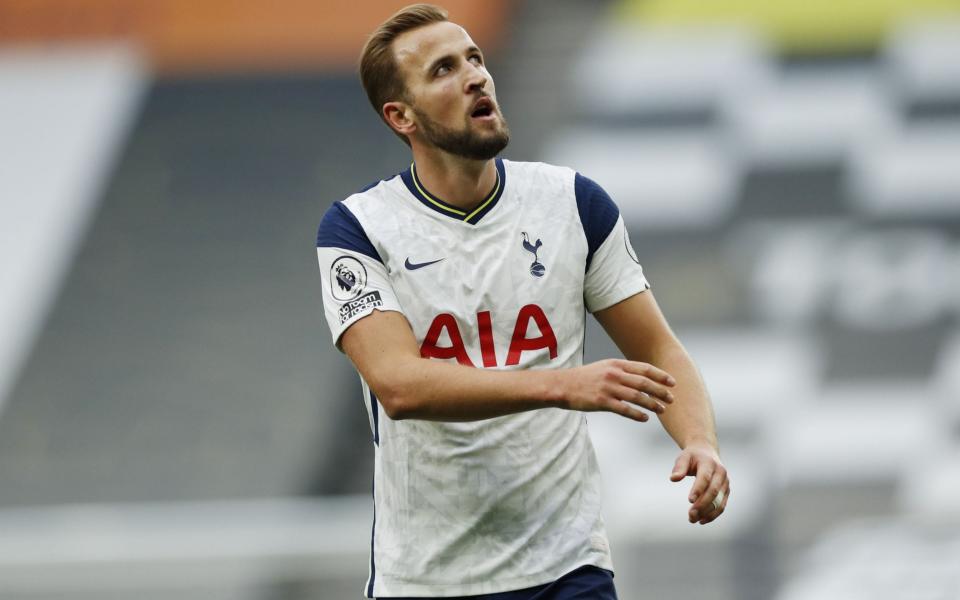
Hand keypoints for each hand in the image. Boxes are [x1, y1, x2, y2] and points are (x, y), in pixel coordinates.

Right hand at [559, 359, 675, 421]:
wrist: (563, 386)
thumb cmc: (585, 378)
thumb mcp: (604, 368)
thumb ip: (622, 371)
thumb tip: (641, 377)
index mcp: (616, 364)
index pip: (644, 369)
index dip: (660, 376)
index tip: (672, 383)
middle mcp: (614, 375)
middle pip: (644, 383)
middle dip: (661, 391)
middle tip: (671, 399)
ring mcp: (608, 388)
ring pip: (637, 397)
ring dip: (652, 404)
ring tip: (662, 410)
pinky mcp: (602, 402)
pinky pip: (624, 409)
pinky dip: (637, 414)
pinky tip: (645, 418)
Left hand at [670, 441, 728, 524]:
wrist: (707, 452)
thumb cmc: (693, 456)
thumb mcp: (683, 457)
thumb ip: (679, 467)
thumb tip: (673, 478)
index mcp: (709, 463)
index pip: (705, 478)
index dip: (698, 489)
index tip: (689, 500)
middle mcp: (721, 473)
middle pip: (713, 491)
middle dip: (702, 505)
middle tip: (690, 515)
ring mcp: (725, 482)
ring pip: (719, 501)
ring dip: (707, 513)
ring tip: (693, 520)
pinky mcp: (726, 491)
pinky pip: (722, 505)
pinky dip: (713, 514)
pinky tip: (701, 520)